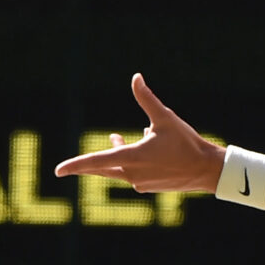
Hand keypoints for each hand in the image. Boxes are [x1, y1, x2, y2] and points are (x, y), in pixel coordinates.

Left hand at [54, 74, 222, 193]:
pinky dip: (128, 161)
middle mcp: (132, 173)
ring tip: (115, 137)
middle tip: (66, 169)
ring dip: (115, 154)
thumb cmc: (186, 143)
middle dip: (86, 165)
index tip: (58, 171)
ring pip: (117, 168)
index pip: (96, 161)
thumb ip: (146, 99)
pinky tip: (141, 148)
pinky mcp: (147, 187)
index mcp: (132, 157)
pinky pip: (129, 173)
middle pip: (101, 169)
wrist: (206, 170)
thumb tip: (136, 77)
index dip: (75, 165)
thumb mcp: (165, 118)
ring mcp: (139, 183)